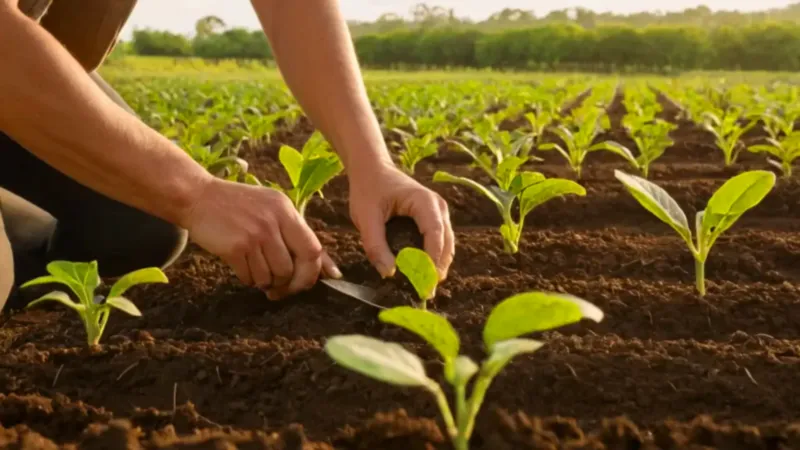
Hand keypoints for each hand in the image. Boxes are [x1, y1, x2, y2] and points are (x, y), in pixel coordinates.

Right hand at [180, 178, 339, 299]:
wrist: (197, 197)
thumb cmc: (238, 205)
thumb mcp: (272, 209)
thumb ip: (298, 235)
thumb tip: (331, 271)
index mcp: (286, 211)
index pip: (313, 250)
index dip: (311, 273)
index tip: (304, 282)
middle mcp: (273, 222)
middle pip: (292, 269)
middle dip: (287, 285)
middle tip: (278, 288)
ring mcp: (254, 235)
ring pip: (271, 277)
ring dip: (265, 282)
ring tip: (256, 270)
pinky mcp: (235, 248)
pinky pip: (250, 277)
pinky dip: (247, 278)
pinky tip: (241, 265)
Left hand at [349, 162, 454, 279]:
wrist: (372, 170)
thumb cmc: (368, 190)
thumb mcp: (365, 217)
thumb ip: (375, 245)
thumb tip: (389, 273)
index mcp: (424, 201)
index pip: (435, 234)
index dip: (432, 261)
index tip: (425, 283)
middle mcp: (438, 207)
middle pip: (446, 244)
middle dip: (437, 269)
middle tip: (425, 294)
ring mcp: (439, 213)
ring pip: (446, 246)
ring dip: (437, 267)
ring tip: (423, 289)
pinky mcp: (434, 220)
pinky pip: (440, 243)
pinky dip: (433, 260)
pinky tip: (421, 275)